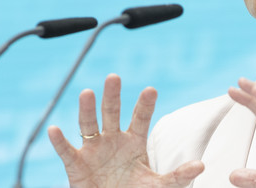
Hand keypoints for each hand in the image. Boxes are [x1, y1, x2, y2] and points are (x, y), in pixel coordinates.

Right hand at [48, 74, 203, 187]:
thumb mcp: (159, 185)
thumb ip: (178, 175)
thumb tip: (201, 165)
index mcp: (134, 140)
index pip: (141, 118)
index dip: (145, 105)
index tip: (151, 90)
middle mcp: (113, 139)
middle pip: (112, 112)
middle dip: (113, 96)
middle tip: (114, 77)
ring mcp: (93, 149)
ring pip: (88, 125)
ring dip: (87, 110)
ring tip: (87, 93)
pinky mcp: (76, 165)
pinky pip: (66, 151)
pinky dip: (59, 141)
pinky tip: (54, 129)